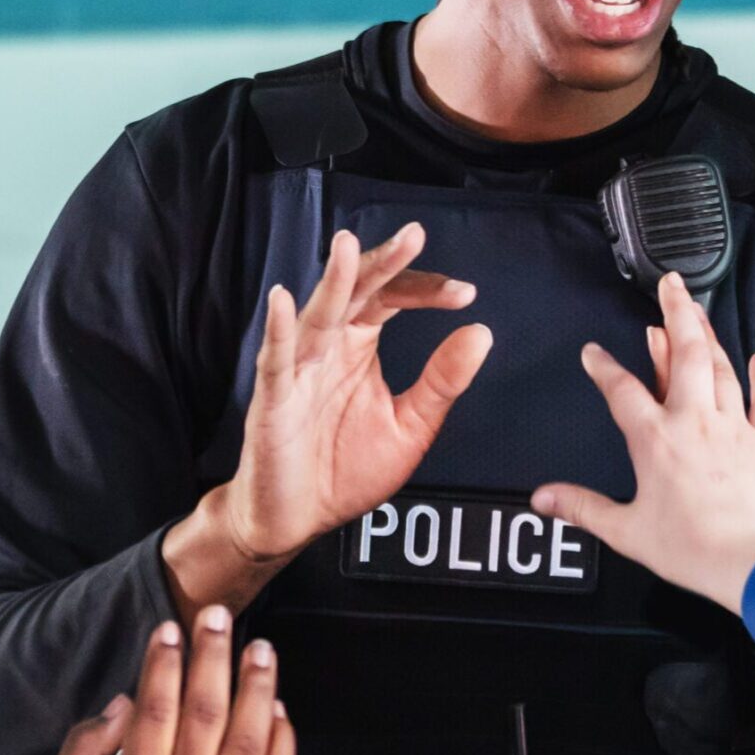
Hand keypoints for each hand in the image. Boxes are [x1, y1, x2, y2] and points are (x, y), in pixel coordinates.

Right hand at [40, 608, 295, 754]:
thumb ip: (83, 750)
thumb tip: (125, 703)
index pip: (155, 712)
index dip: (164, 663)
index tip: (170, 628)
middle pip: (205, 715)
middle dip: (213, 658)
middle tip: (220, 616)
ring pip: (249, 742)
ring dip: (257, 688)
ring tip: (260, 648)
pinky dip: (283, 741)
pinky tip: (278, 707)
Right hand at [168, 227, 489, 613]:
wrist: (296, 518)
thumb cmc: (343, 471)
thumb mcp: (409, 427)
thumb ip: (441, 382)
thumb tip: (480, 333)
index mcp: (359, 347)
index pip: (392, 298)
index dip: (425, 289)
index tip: (464, 294)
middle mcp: (329, 347)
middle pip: (356, 291)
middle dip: (383, 263)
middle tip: (414, 236)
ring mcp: (299, 369)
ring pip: (316, 314)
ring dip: (332, 281)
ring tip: (346, 247)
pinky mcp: (274, 399)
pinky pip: (275, 358)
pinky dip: (277, 328)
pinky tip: (282, 300)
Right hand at [535, 269, 754, 606]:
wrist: (750, 565)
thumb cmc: (691, 550)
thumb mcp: (626, 530)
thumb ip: (582, 507)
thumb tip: (543, 498)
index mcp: (655, 441)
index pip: (621, 390)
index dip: (604, 367)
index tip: (594, 352)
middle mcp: (695, 423)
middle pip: (684, 354)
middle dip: (674, 313)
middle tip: (669, 285)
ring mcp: (734, 428)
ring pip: (721, 367)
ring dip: (709, 334)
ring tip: (699, 310)